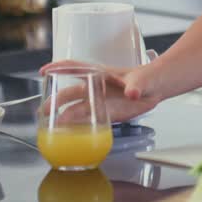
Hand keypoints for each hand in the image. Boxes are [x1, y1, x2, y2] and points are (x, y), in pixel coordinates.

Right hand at [39, 60, 161, 122]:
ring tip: (53, 127)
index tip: (45, 71)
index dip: (59, 68)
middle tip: (44, 111)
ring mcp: (99, 101)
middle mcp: (96, 87)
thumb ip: (136, 86)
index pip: (76, 67)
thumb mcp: (142, 80)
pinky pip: (88, 120)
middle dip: (56, 100)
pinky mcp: (105, 113)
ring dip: (64, 117)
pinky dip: (77, 127)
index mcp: (101, 74)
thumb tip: (132, 93)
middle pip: (71, 92)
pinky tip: (70, 134)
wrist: (156, 89)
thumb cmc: (147, 78)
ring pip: (77, 108)